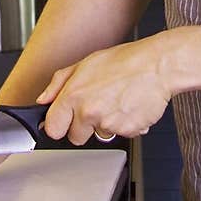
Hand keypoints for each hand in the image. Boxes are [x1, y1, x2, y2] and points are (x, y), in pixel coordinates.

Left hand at [36, 36, 170, 144]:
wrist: (157, 66)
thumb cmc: (124, 61)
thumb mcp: (84, 63)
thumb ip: (58, 83)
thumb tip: (44, 100)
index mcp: (74, 95)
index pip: (53, 129)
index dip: (59, 125)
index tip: (65, 121)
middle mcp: (89, 112)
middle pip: (76, 138)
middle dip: (83, 127)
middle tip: (97, 107)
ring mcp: (109, 124)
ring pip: (100, 136)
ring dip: (106, 124)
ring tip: (117, 101)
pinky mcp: (128, 132)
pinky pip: (122, 134)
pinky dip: (125, 124)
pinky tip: (129, 106)